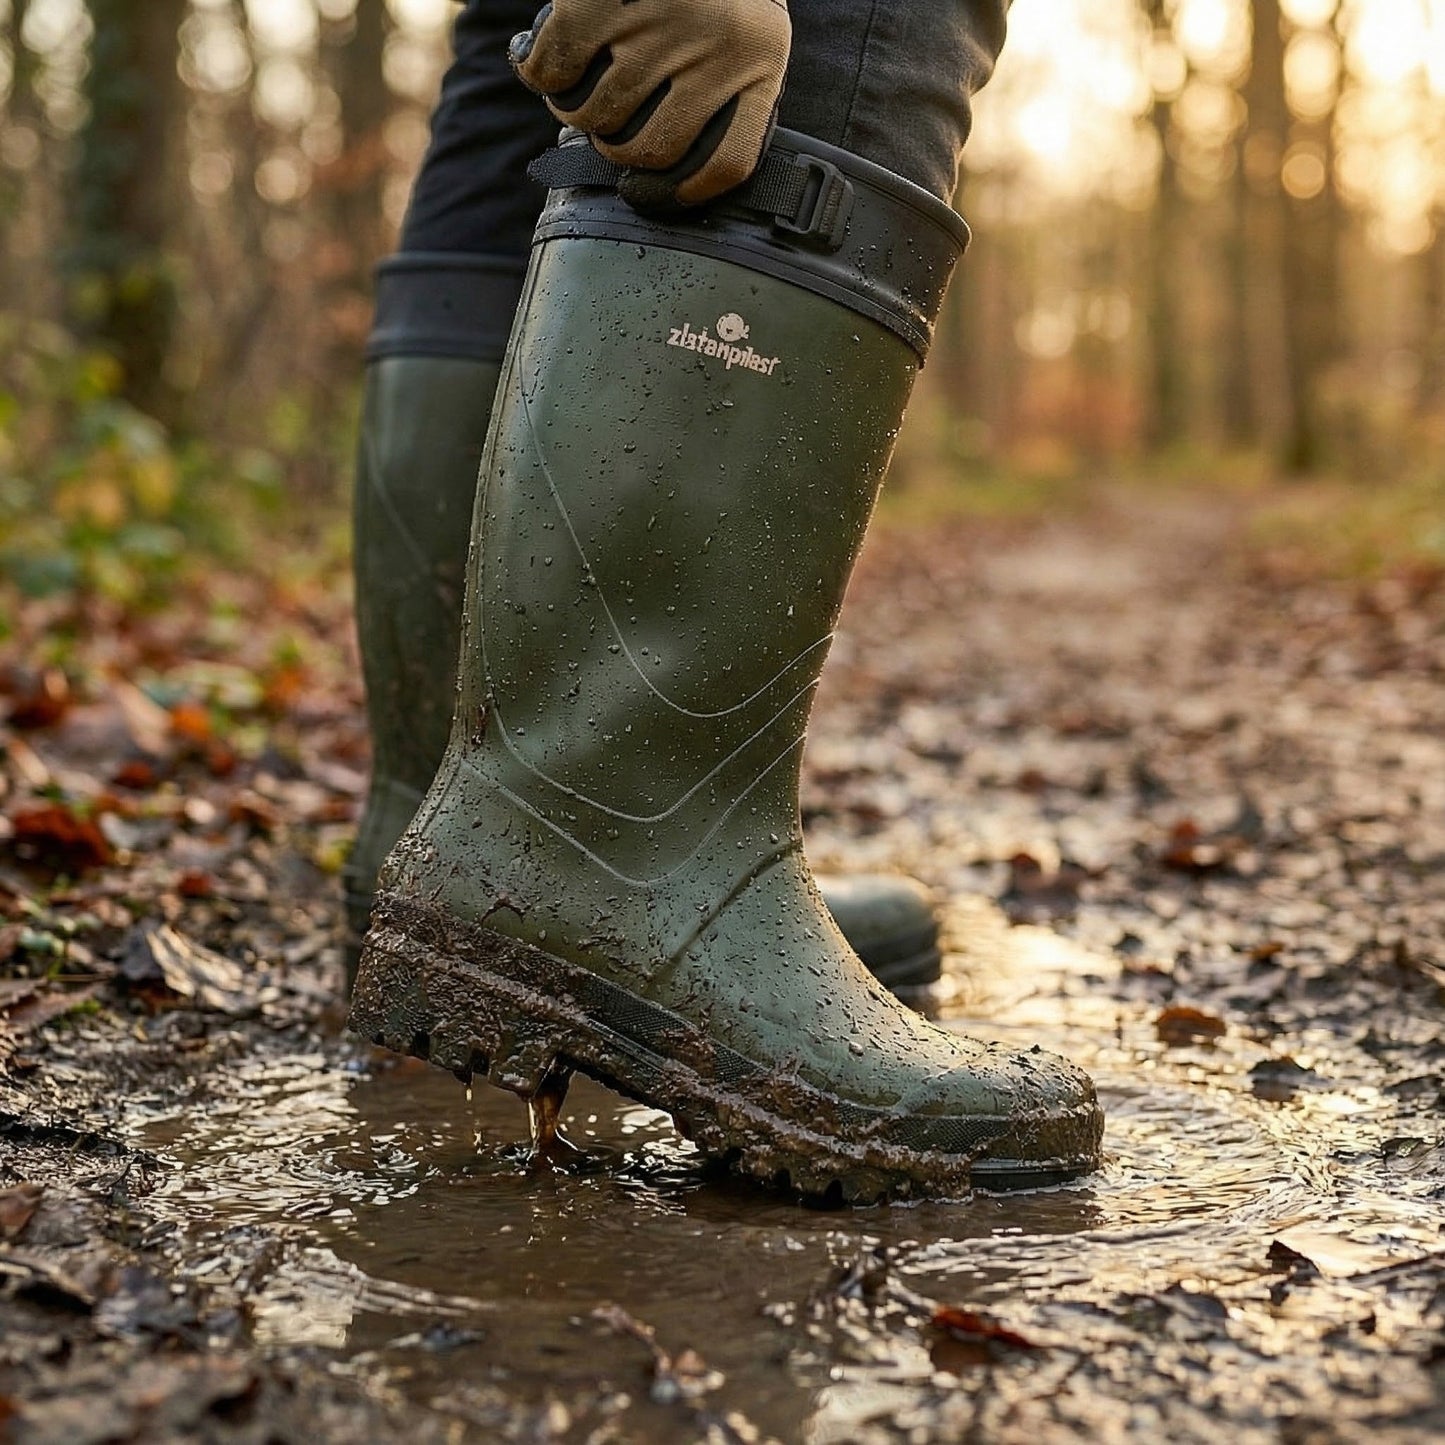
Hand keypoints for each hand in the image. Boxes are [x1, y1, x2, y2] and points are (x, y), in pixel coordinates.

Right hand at [510, 0, 790, 206]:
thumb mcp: (733, 24)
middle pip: (649, 150)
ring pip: (597, 116)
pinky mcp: (601, 1)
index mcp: (762, 56)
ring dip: (573, 114)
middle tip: (604, 126)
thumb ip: (717, 86)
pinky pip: (553, 72)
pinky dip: (538, 77)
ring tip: (575, 93)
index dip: (684, 194)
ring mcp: (660, 21)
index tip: (654, 193)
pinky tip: (541, 65)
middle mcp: (719, 43)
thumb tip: (658, 173)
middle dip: (615, 149)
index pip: (727, 163)